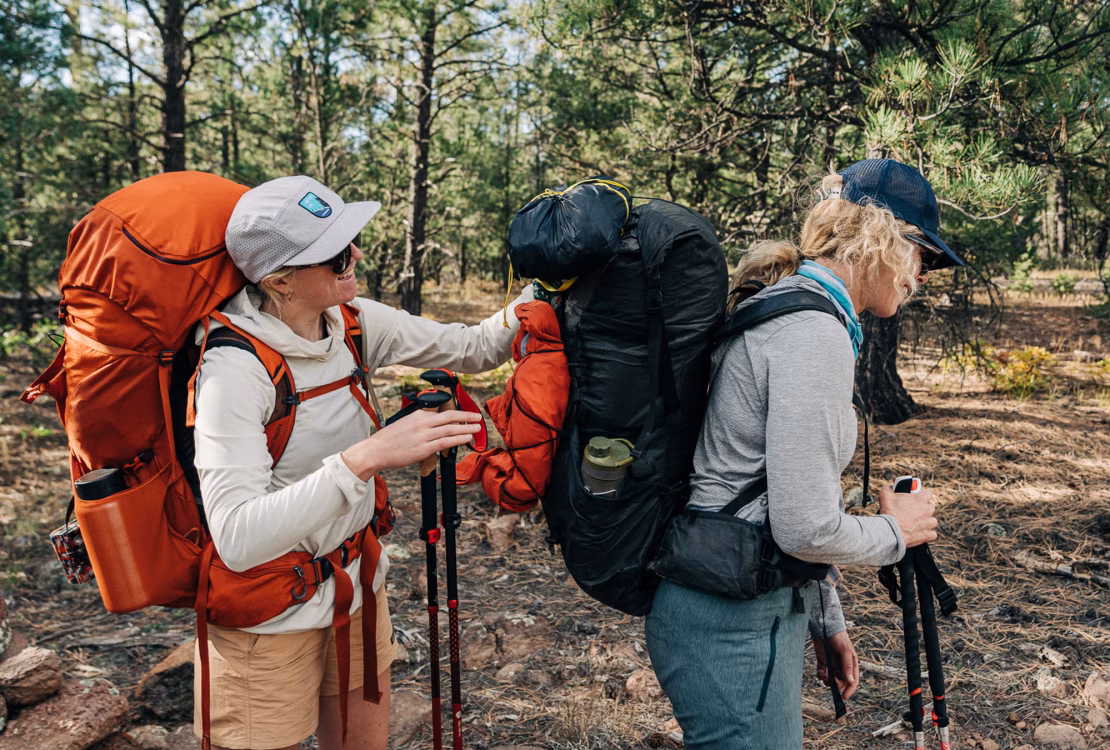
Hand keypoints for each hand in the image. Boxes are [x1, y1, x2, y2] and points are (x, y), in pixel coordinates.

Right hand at [340, 408, 481, 479]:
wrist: (376, 450)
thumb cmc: (390, 439)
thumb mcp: (405, 423)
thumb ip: (421, 422)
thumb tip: (434, 424)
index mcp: (418, 415)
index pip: (442, 411)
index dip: (457, 412)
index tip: (467, 413)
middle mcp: (422, 423)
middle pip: (450, 416)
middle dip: (466, 416)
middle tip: (478, 416)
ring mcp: (423, 436)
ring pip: (450, 429)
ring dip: (466, 428)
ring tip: (477, 428)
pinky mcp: (423, 449)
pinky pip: (445, 442)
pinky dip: (458, 439)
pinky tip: (466, 438)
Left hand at [813, 630, 858, 699]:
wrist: (825, 627)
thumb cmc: (839, 638)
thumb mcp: (845, 651)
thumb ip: (847, 666)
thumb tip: (850, 682)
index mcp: (851, 664)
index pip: (853, 680)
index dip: (849, 689)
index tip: (844, 696)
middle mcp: (842, 666)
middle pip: (841, 682)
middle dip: (836, 684)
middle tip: (831, 679)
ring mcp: (832, 664)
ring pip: (831, 679)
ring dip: (827, 680)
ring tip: (824, 674)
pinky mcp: (822, 662)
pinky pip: (822, 673)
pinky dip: (821, 675)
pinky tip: (820, 671)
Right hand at [878, 484, 937, 547]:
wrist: (890, 531)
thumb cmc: (889, 513)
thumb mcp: (885, 496)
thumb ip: (888, 488)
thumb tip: (890, 487)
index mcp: (920, 499)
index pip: (928, 494)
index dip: (924, 495)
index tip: (918, 498)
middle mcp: (927, 510)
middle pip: (931, 507)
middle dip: (925, 508)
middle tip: (915, 510)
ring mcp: (928, 523)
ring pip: (933, 521)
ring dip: (927, 521)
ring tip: (918, 523)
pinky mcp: (928, 535)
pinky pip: (932, 534)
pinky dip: (928, 534)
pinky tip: (921, 533)